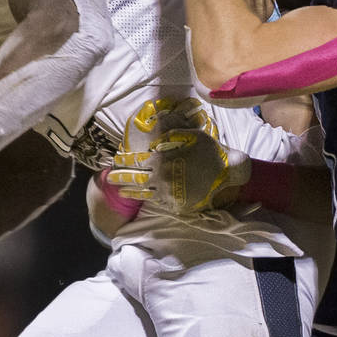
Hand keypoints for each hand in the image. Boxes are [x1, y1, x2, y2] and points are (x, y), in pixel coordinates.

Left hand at [108, 98, 250, 213]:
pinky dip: (144, 199)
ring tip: (119, 189)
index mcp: (162, 158)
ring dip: (129, 190)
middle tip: (109, 177)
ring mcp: (167, 191)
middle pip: (135, 178)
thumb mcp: (190, 135)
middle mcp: (161, 176)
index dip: (124, 161)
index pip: (136, 161)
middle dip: (120, 177)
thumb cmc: (208, 150)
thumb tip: (154, 140)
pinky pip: (156, 201)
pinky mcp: (174, 202)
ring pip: (142, 192)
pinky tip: (138, 197)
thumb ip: (170, 136)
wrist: (226, 172)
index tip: (116, 160)